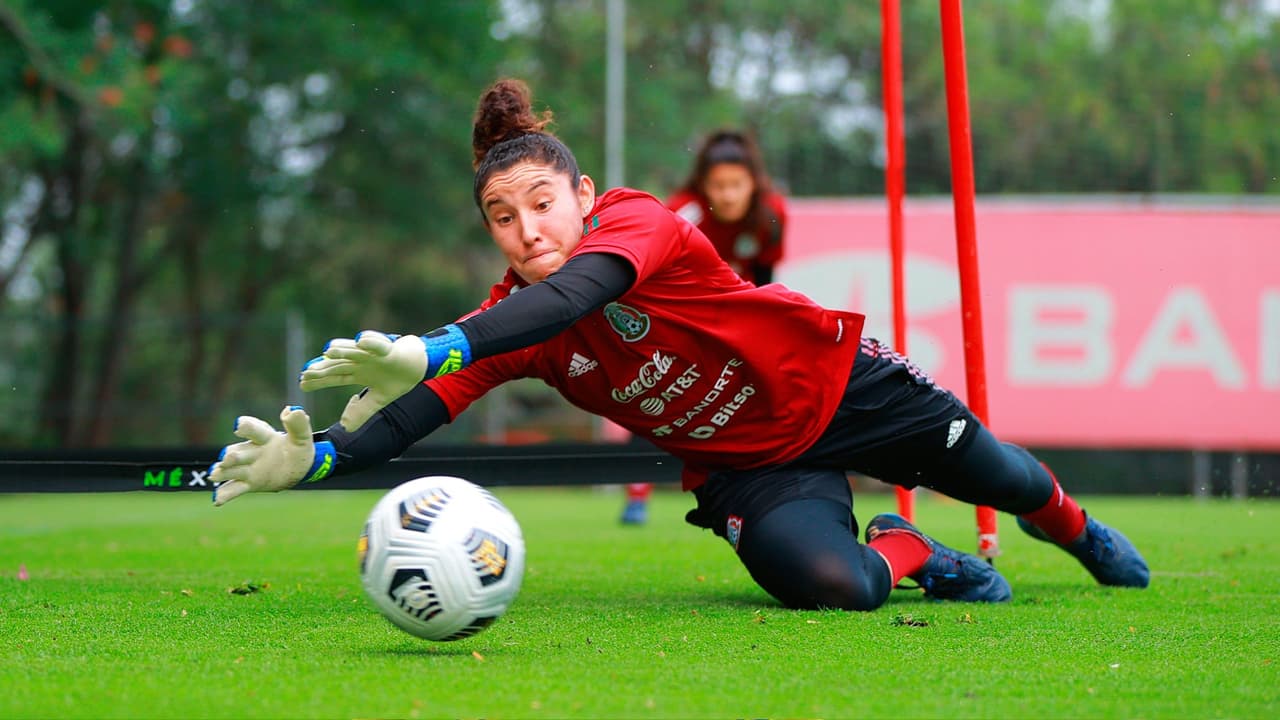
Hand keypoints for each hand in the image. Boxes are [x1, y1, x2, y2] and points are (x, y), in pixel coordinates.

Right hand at [210, 406, 332, 505]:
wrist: (299, 468)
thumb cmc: (299, 449)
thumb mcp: (302, 437)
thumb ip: (298, 425)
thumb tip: (294, 410)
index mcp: (264, 436)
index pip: (254, 430)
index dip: (247, 427)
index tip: (240, 425)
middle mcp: (252, 451)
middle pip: (238, 451)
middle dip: (232, 455)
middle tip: (227, 458)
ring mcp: (248, 468)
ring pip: (232, 470)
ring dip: (223, 472)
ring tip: (214, 475)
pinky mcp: (248, 483)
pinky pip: (234, 488)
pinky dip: (225, 494)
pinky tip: (217, 500)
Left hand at [298, 331, 426, 431]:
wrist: (420, 365)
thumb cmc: (397, 378)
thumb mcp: (379, 399)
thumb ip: (362, 411)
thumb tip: (345, 428)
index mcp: (357, 373)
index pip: (334, 376)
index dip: (319, 380)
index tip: (301, 383)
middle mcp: (361, 361)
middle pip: (339, 364)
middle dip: (324, 367)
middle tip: (307, 371)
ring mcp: (373, 354)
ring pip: (355, 351)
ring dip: (343, 350)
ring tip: (328, 351)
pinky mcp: (389, 349)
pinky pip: (379, 345)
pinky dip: (371, 342)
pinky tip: (360, 341)